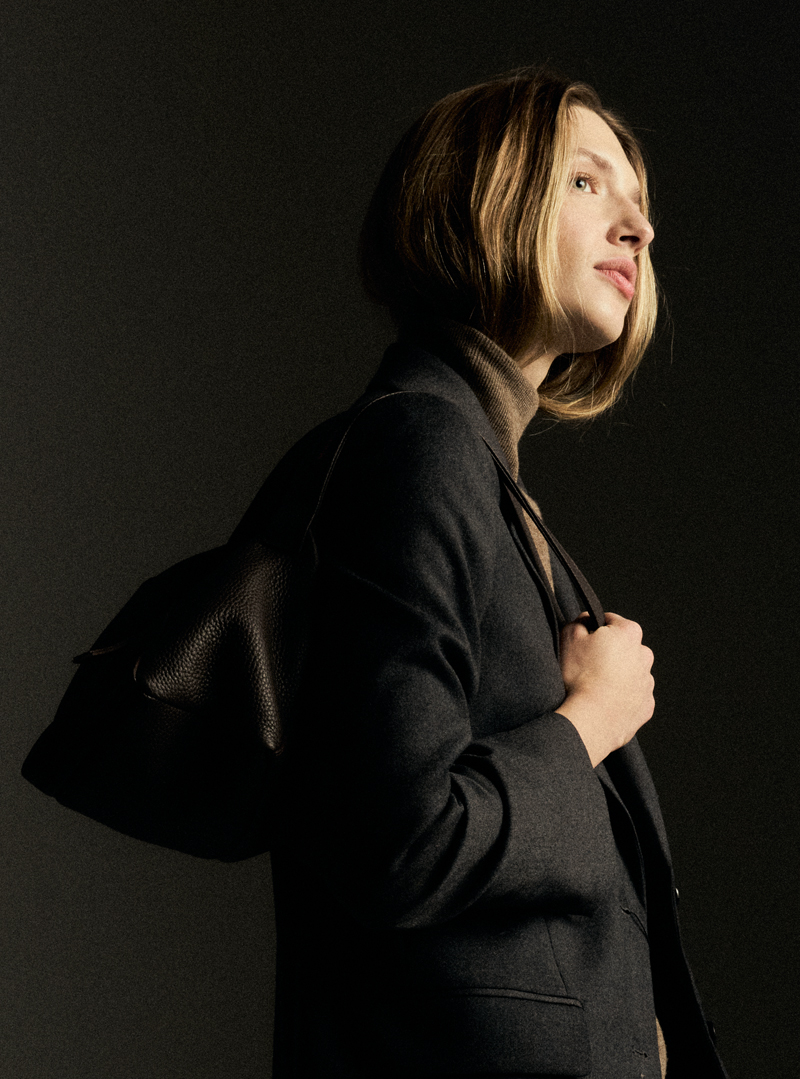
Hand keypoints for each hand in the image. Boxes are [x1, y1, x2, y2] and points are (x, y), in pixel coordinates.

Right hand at [556, 612, 654, 767]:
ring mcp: (647, 682)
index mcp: (629, 633)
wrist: (591, 719)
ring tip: (595, 687)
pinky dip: (621, 697)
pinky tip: (604, 701)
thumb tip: (586, 622)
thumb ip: (580, 621)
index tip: (584, 642)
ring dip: (616, 675)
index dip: (593, 629)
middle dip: (608, 653)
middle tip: (587, 665)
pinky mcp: (646, 706)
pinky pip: (632, 696)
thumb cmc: (580, 677)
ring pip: (629, 672)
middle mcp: (644, 655)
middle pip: (623, 647)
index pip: (610, 621)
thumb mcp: (569, 637)